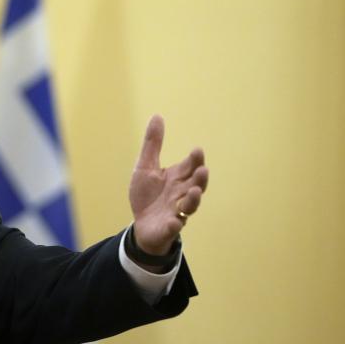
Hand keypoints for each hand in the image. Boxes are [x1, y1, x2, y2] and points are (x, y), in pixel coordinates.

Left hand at [129, 115, 208, 254]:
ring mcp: (176, 211)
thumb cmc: (147, 195)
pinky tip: (174, 221)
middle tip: (202, 169)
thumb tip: (157, 116)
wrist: (141, 225)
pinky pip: (173, 227)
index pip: (190, 166)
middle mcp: (181, 193)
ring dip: (193, 199)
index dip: (194, 159)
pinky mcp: (168, 227)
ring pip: (189, 205)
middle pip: (195, 184)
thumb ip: (153, 145)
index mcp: (178, 177)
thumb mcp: (145, 167)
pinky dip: (174, 224)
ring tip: (194, 191)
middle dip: (200, 178)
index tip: (197, 150)